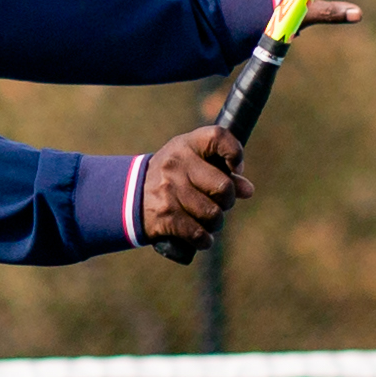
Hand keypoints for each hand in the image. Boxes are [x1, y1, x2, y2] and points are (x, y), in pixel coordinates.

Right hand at [137, 119, 246, 253]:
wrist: (128, 197)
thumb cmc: (171, 177)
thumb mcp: (190, 164)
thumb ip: (220, 171)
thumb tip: (247, 190)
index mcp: (185, 145)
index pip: (217, 137)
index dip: (234, 152)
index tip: (236, 167)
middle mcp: (176, 165)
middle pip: (223, 187)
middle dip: (227, 201)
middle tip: (220, 203)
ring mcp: (168, 191)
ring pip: (213, 214)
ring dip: (215, 222)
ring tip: (209, 220)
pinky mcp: (164, 216)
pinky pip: (198, 233)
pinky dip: (204, 239)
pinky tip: (203, 237)